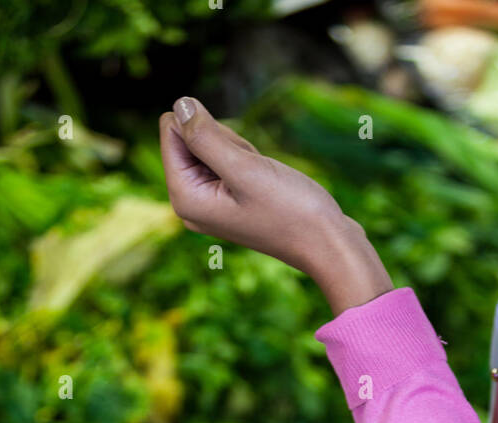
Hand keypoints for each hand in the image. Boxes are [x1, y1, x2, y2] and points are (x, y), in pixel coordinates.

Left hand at [159, 96, 392, 315]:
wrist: (326, 243)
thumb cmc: (289, 210)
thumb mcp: (245, 168)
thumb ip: (204, 136)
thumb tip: (179, 103)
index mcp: (184, 198)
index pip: (171, 130)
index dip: (206, 128)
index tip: (236, 160)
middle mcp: (190, 203)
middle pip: (189, 137)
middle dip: (223, 141)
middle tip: (252, 172)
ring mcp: (209, 203)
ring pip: (209, 144)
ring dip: (239, 150)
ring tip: (261, 178)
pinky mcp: (227, 200)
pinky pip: (226, 159)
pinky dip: (246, 160)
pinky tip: (265, 180)